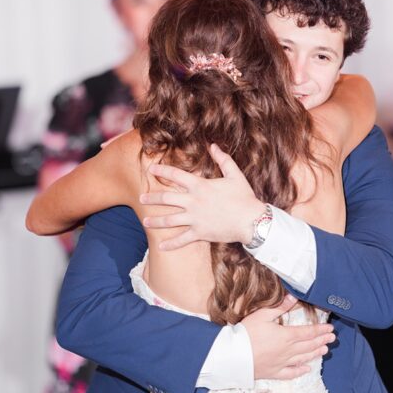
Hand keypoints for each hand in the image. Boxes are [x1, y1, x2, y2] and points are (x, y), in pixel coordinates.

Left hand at [140, 144, 266, 249]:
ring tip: (144, 222)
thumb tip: (213, 145)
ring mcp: (195, 218)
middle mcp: (193, 201)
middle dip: (151, 199)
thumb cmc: (244, 197)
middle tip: (141, 199)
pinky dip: (171, 244)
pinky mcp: (200, 233)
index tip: (150, 169)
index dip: (161, 170)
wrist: (252, 221)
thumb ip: (223, 160)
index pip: (175, 175)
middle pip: (166, 199)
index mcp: (200, 186)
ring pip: (169, 220)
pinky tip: (160, 247)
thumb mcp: (235, 175)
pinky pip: (182, 239)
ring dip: (155, 222)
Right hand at [241, 295, 335, 379]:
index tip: (330, 328)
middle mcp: (288, 350)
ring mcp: (282, 362)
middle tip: (332, 338)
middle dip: (322, 340)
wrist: (233, 355)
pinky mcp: (274, 372)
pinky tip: (306, 369)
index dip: (320, 330)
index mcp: (286, 336)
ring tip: (324, 350)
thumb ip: (279, 307)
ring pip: (303, 358)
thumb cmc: (246, 333)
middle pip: (309, 345)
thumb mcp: (261, 315)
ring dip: (315, 353)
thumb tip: (293, 297)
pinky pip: (291, 372)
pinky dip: (300, 371)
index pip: (308, 332)